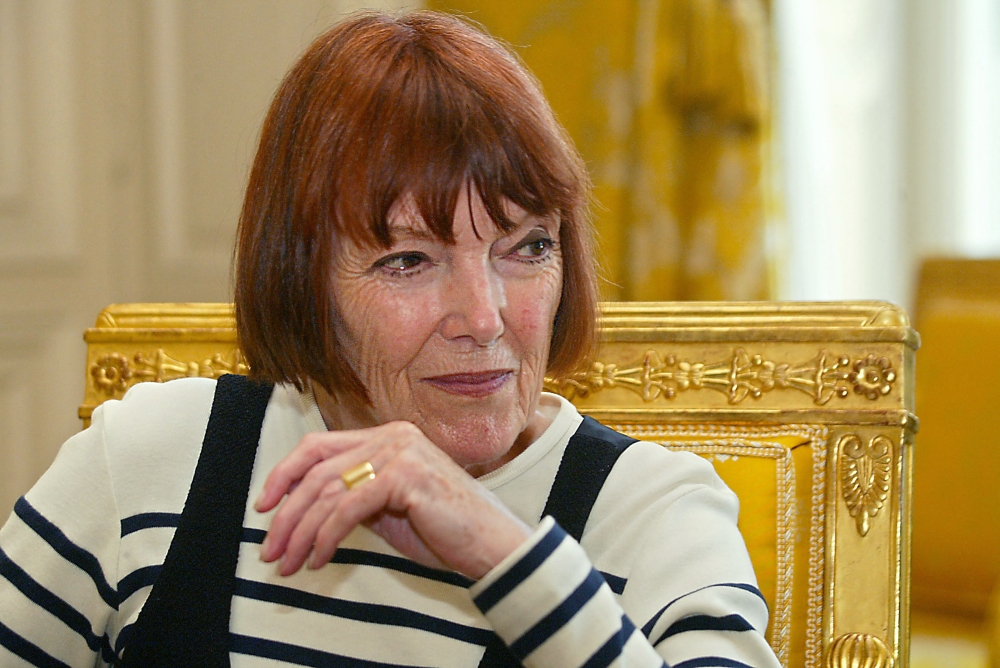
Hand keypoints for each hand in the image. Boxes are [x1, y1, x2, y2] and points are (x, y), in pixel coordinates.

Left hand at [254, 421, 531, 578]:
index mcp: (389, 436)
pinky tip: (320, 558)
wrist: (492, 545)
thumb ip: (355, 496)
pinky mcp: (405, 475)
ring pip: (327, 490)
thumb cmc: (445, 530)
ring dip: (300, 532)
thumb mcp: (389, 508)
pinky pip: (347, 508)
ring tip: (289, 563)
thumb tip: (307, 509)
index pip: (319, 445)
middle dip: (286, 514)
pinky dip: (326, 537)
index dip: (284, 474)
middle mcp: (392, 435)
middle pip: (316, 468)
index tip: (264, 507)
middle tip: (270, 550)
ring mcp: (400, 451)